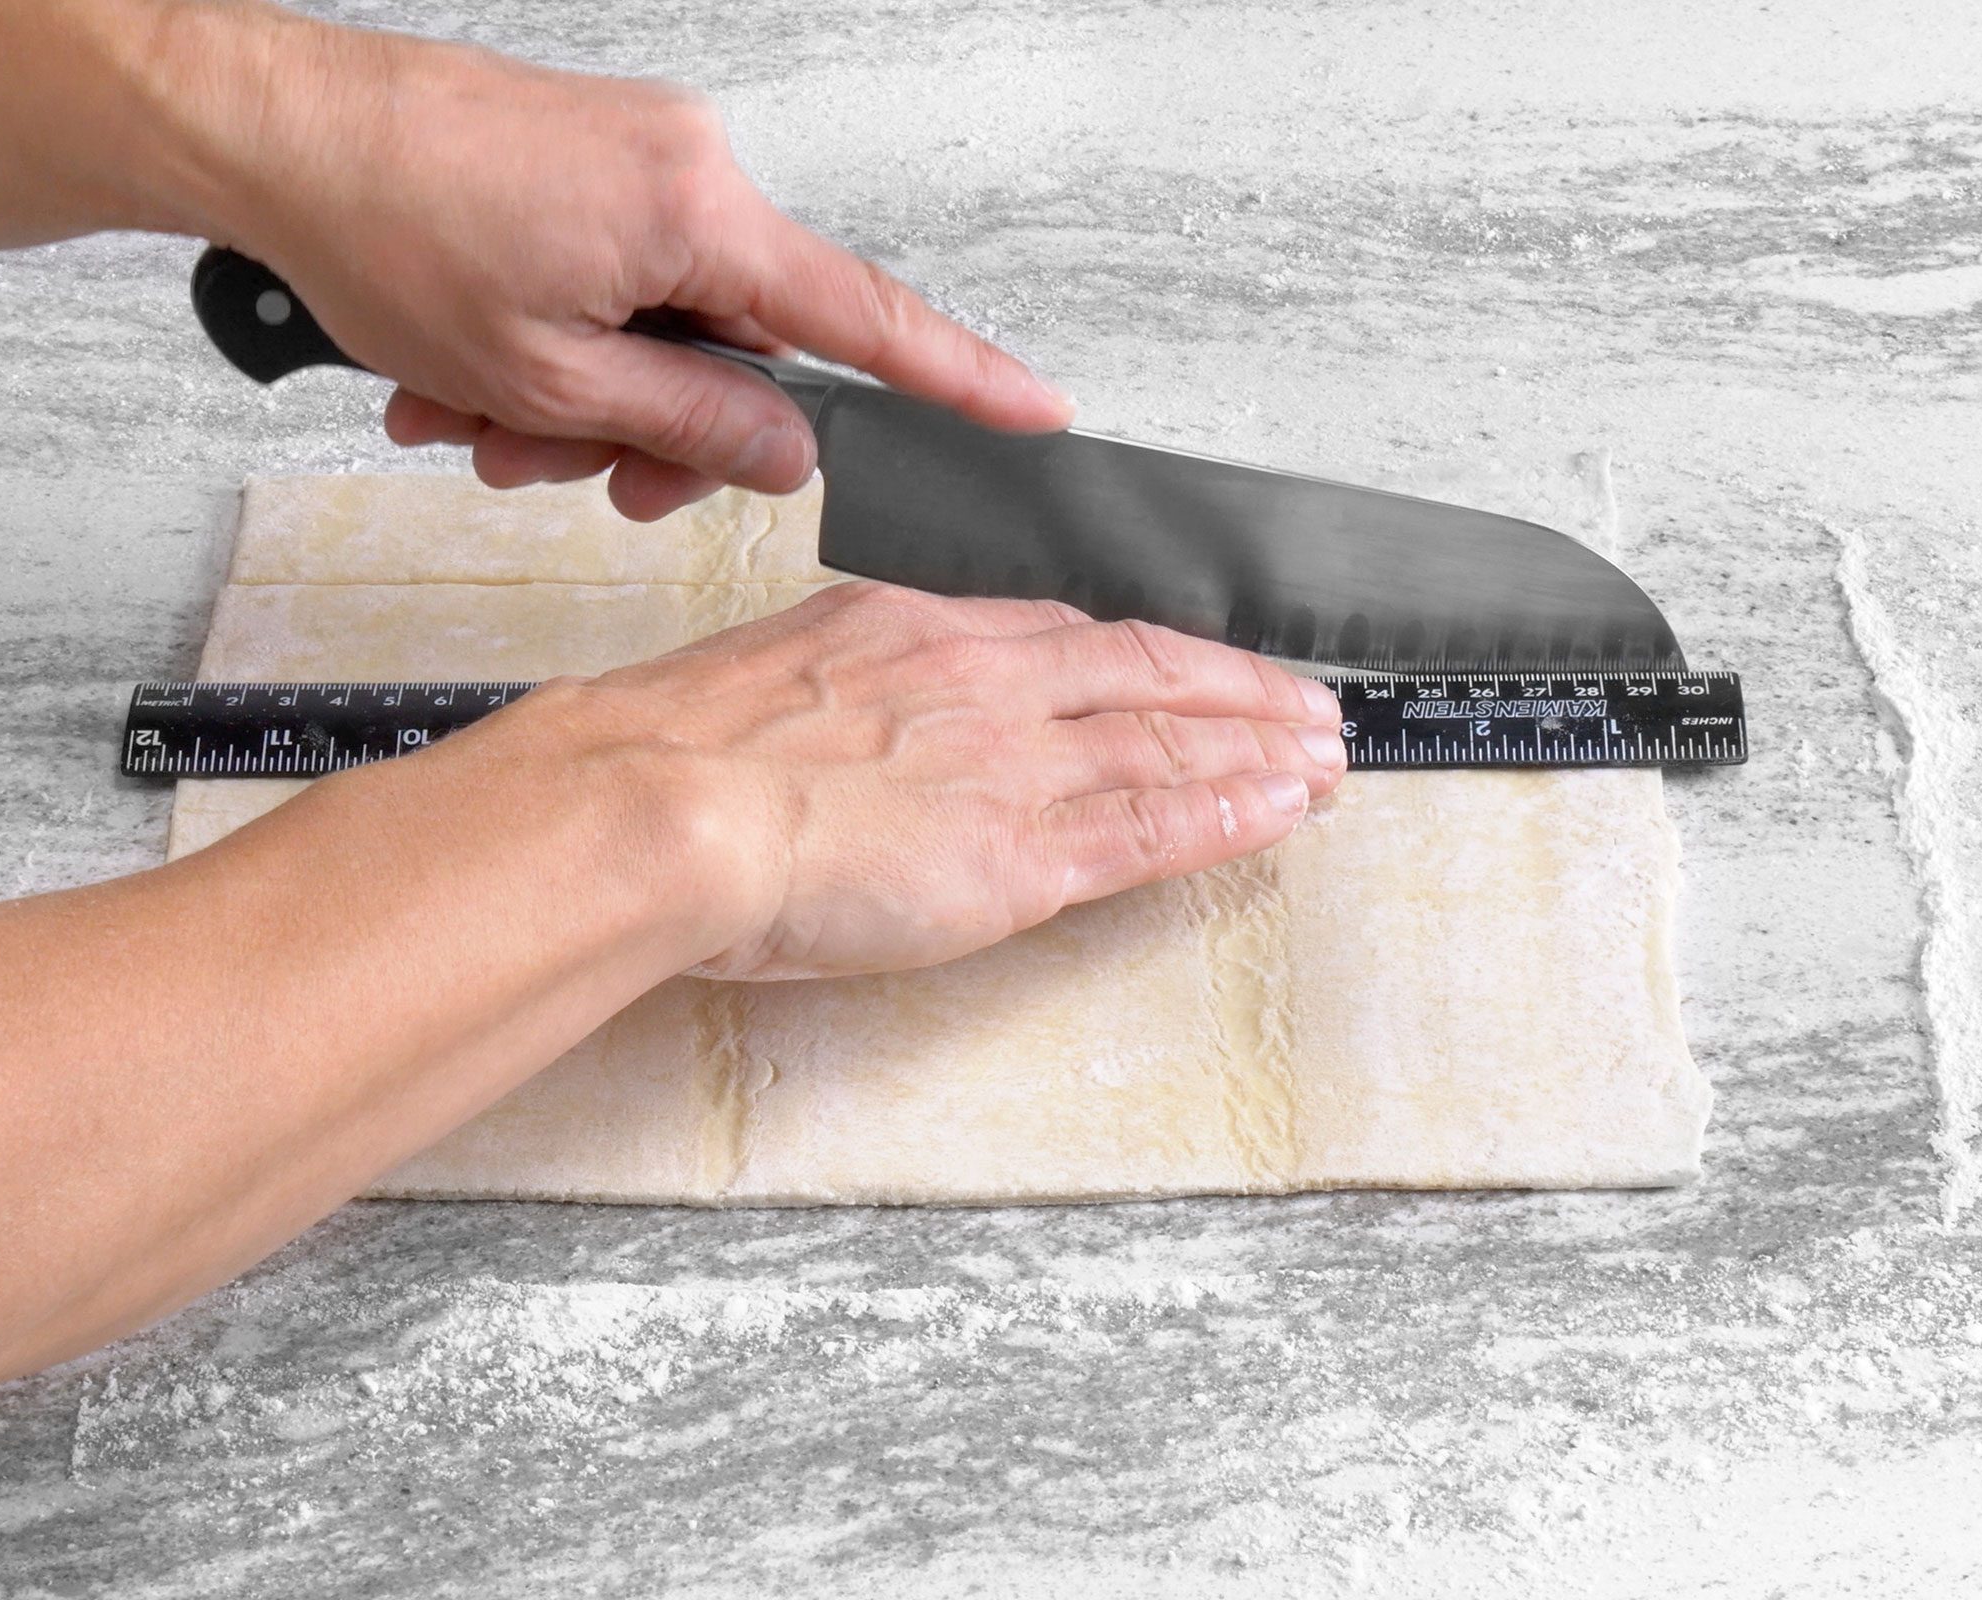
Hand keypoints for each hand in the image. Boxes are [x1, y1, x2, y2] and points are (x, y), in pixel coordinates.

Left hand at [201, 10, 1072, 518]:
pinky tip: (459, 375)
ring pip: (657, 325)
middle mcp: (685, 168)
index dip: (957, 378)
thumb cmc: (384, 230)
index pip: (864, 316)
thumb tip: (786, 448)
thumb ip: (689, 424)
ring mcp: (634, 157)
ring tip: (474, 417)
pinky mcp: (584, 160)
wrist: (270, 134)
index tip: (1033, 411)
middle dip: (654, 430)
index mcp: (699, 214)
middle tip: (572, 471)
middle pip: (738, 345)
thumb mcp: (548, 379)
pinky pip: (605, 280)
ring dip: (575, 399)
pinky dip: (548, 345)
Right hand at [532, 584, 1348, 980]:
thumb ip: (821, 699)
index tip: (1185, 670)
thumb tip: (830, 732)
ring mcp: (1012, 760)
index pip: (1061, 638)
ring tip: (1325, 759)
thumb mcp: (750, 685)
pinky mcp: (1023, 849)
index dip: (1141, 659)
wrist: (657, 800)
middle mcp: (981, 680)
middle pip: (1144, 672)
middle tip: (1303, 706)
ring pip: (1169, 745)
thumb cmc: (667, 756)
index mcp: (909, 630)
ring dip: (1258, 751)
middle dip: (1237, 690)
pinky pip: (1153, 827)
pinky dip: (1229, 815)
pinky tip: (1281, 811)